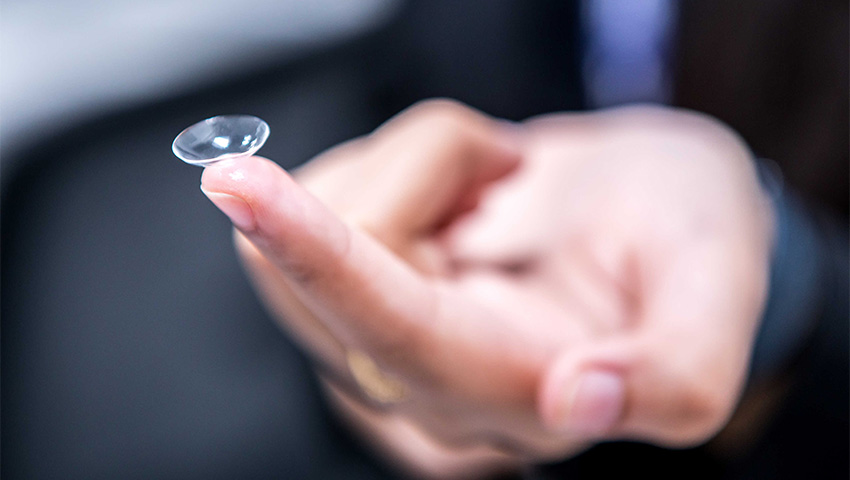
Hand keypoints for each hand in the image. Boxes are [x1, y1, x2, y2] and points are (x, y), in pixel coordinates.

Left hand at [199, 100, 772, 476]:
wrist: (651, 218)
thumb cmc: (688, 242)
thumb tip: (581, 400)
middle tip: (511, 167)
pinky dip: (396, 166)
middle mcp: (432, 386)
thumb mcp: (716, 288)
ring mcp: (382, 340)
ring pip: (327, 207)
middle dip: (433, 166)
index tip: (240, 184)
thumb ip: (677, 372)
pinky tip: (452, 202)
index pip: (399, 335)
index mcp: (521, 396)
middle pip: (350, 246)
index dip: (324, 258)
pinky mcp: (355, 295)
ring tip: (494, 190)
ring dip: (419, 162)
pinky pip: (323, 195)